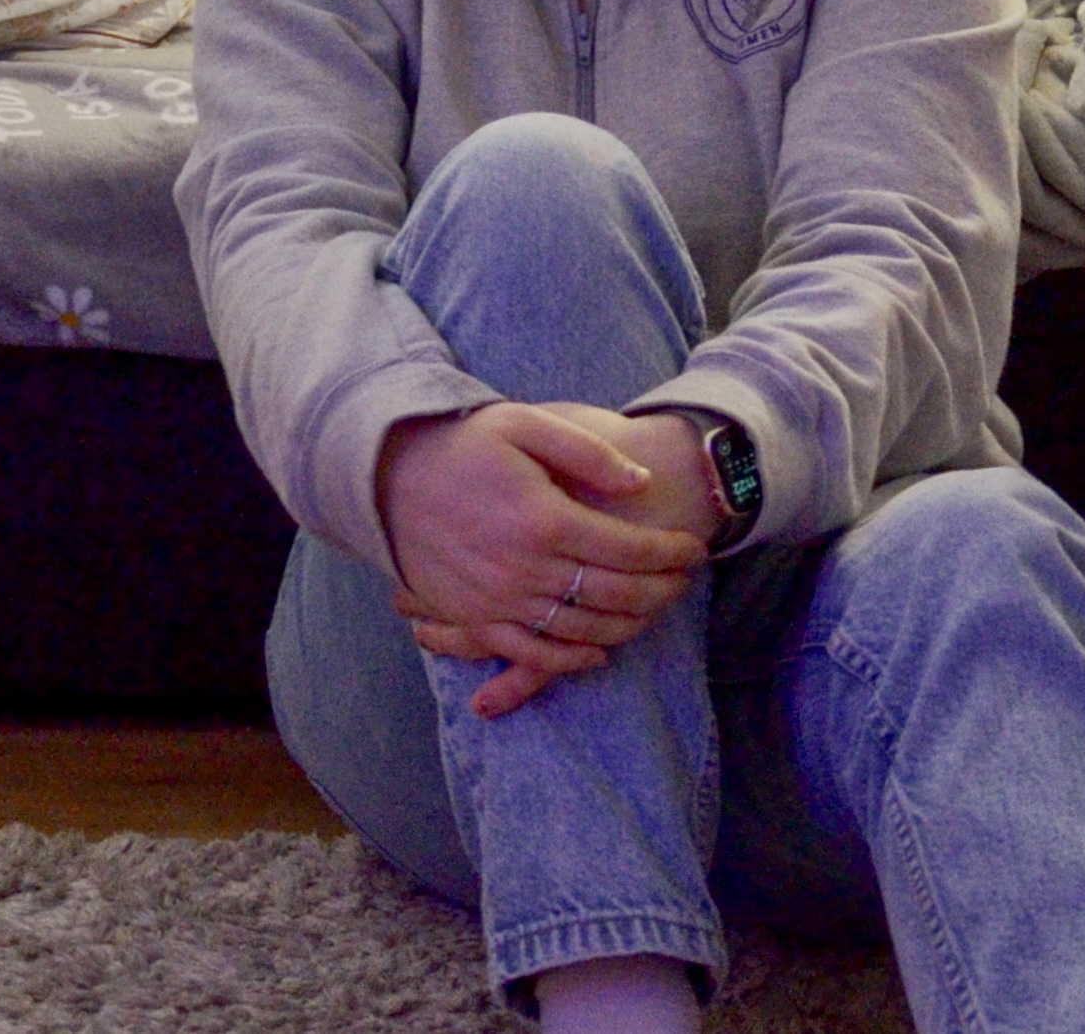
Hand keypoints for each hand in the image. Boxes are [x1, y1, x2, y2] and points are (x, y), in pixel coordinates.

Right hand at [378, 403, 711, 717]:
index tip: (695, 548)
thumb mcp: (526, 424)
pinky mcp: (475, 617)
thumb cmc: (465, 442)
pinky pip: (530, 653)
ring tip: (656, 608)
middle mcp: (523, 568)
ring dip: (628, 625)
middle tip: (686, 580)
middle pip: (613, 594)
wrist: (389, 476)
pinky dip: (569, 659)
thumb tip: (640, 484)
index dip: (669, 553)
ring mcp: (497, 600)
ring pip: (580, 629)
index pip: (627, 549)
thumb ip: (588, 453)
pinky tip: (598, 652)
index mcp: (542, 518)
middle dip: (661, 590)